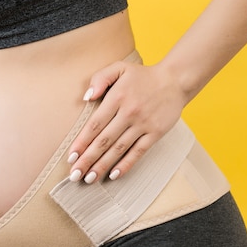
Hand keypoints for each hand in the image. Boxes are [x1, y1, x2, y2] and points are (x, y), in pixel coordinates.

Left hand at [67, 60, 188, 182]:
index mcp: (117, 98)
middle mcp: (128, 113)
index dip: (81, 142)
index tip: (71, 157)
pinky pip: (138, 152)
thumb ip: (100, 79)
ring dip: (102, 165)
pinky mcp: (156, 133)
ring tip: (89, 178)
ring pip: (118, 149)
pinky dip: (126, 164)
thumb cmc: (142, 76)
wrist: (176, 80)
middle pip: (104, 140)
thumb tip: (86, 97)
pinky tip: (113, 175)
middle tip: (74, 175)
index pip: (94, 125)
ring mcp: (143, 124)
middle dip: (87, 159)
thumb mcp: (119, 68)